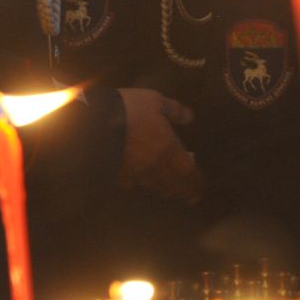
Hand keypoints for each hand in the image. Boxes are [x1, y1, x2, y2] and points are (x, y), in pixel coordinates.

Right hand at [116, 88, 201, 202]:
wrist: (97, 123)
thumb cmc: (132, 109)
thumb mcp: (156, 101)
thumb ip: (174, 110)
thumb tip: (190, 116)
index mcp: (169, 149)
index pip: (189, 171)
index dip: (197, 180)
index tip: (202, 185)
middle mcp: (156, 166)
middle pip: (174, 185)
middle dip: (185, 192)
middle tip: (191, 199)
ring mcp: (138, 173)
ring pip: (156, 187)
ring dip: (166, 191)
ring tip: (170, 193)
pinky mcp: (120, 174)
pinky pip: (132, 184)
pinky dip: (138, 185)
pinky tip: (137, 184)